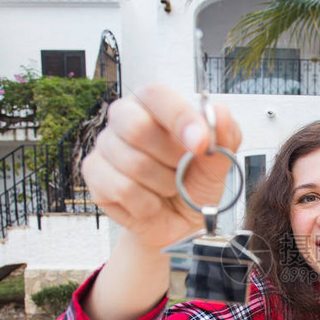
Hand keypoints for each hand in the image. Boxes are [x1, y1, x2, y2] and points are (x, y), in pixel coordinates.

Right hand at [82, 84, 242, 249]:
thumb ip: (224, 136)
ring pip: (133, 164)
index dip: (179, 118)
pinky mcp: (94, 175)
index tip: (201, 143)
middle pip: (136, 127)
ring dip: (163, 184)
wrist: (178, 224)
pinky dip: (146, 203)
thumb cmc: (194, 184)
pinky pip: (122, 189)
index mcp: (154, 104)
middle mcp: (124, 118)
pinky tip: (152, 203)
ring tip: (169, 188)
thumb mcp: (219, 162)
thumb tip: (221, 112)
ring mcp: (105, 145)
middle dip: (171, 158)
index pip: (156, 95)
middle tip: (184, 171)